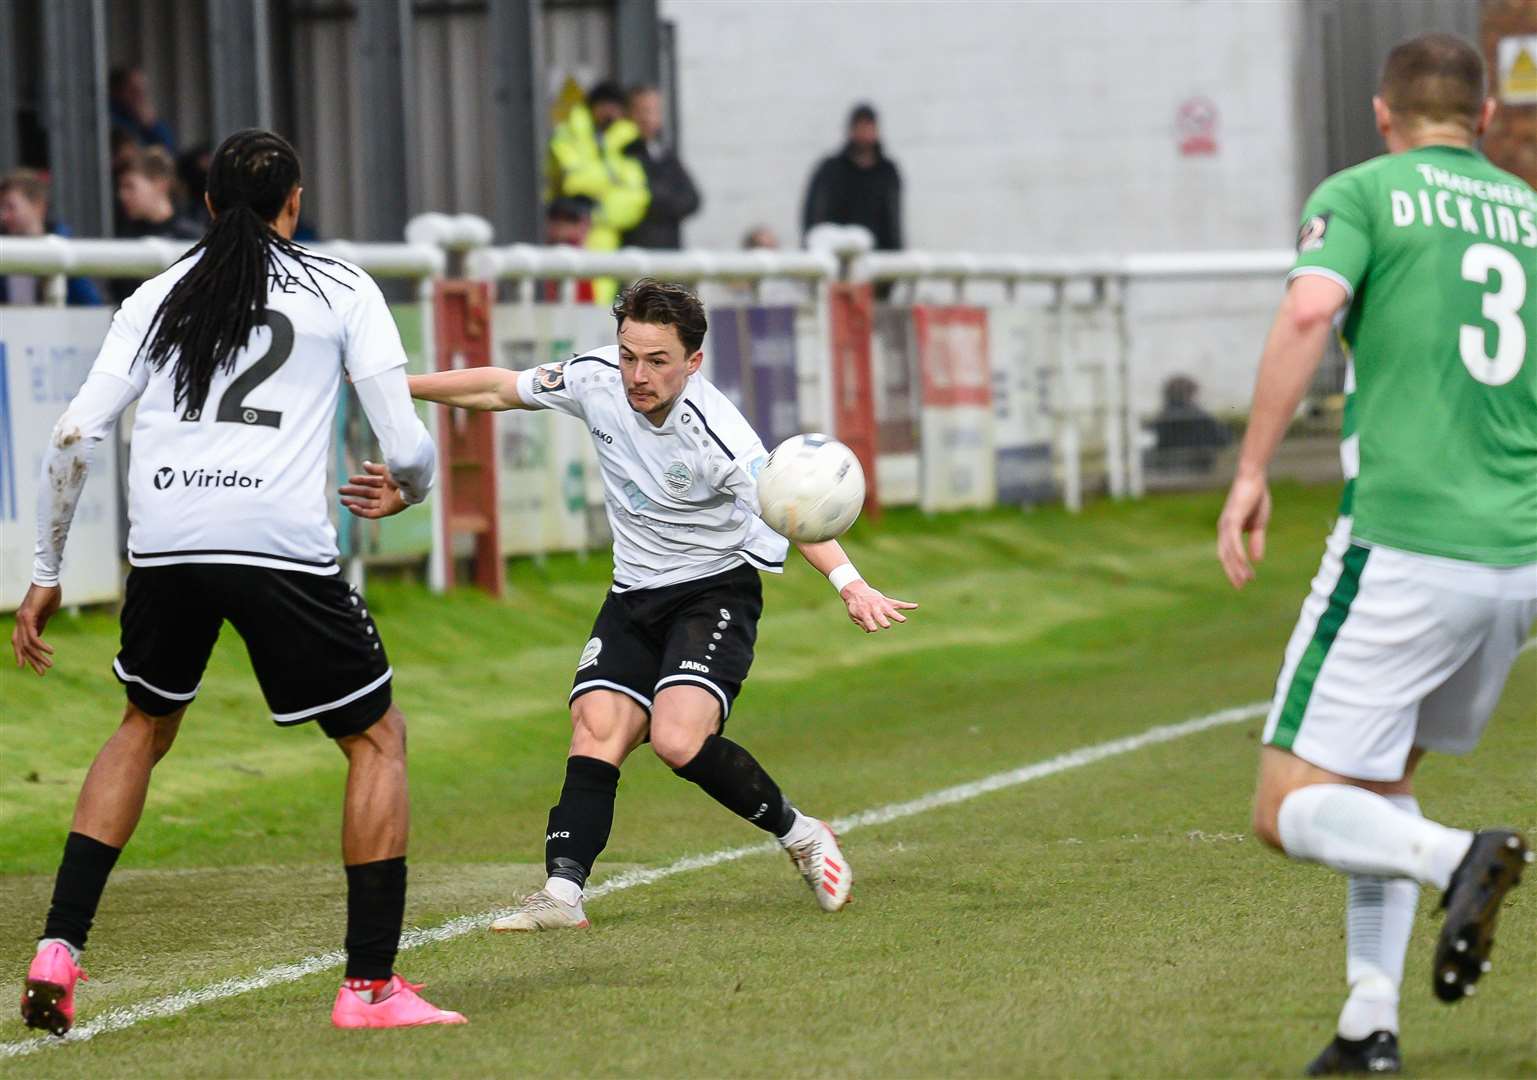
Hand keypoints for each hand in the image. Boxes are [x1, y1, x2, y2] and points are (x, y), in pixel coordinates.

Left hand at [12, 583, 61, 674]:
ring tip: (49, 665)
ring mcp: (22, 619)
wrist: (48, 578)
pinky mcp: (28, 616)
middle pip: (22, 647)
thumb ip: (41, 623)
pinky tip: (51, 651)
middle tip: (41, 673)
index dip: (21, 655)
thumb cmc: (49, 592)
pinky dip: (41, 646)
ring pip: (28, 644)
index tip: (26, 667)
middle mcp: (19, 621)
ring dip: (39, 657)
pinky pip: (33, 636)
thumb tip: (39, 635)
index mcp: (23, 620)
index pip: (18, 642)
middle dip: (32, 661)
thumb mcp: (46, 612)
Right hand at [340, 460, 407, 518]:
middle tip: (341, 490)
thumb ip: (375, 469)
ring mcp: (388, 502)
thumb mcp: (386, 470)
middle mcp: (388, 493)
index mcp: (389, 482)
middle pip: (368, 493)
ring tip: (342, 500)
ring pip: (367, 504)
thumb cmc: (403, 475)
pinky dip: (361, 511)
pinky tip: (351, 507)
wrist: (412, 483)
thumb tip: (364, 464)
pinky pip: (372, 513)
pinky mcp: (388, 511)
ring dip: (355, 502)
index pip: (372, 482)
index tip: (350, 479)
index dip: (361, 480)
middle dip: (354, 492)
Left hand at [841, 580, 917, 632]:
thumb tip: (869, 630)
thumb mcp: (853, 615)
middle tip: (887, 626)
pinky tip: (915, 606)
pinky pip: (898, 603)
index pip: (868, 620)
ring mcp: (881, 604)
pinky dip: (907, 605)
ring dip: (896, 616)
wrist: (856, 591)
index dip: (871, 625)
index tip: (873, 629)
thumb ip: (860, 623)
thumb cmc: (854, 606)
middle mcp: (874, 608)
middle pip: (879, 616)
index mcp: (864, 612)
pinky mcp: (886, 601)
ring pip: (890, 611)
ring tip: (903, 620)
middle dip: (883, 621)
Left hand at [1217, 468, 1271, 588]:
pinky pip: (1233, 539)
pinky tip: (1243, 562)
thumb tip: (1256, 560)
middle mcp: (1224, 529)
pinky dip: (1237, 552)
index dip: (1234, 568)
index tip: (1243, 582)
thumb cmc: (1255, 499)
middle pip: (1225, 556)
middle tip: (1240, 586)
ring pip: (1228, 551)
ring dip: (1236, 566)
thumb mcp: (1258, 525)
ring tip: (1245, 579)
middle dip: (1233, 572)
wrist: (1254, 479)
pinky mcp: (1232, 518)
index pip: (1228, 554)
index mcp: (1229, 530)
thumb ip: (1256, 541)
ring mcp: (1226, 524)